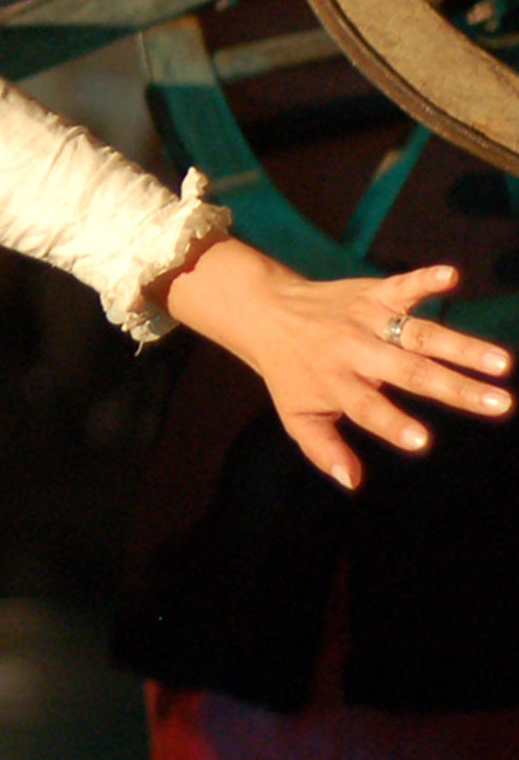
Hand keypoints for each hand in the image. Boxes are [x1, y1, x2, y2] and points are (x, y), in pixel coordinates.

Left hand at [153, 235, 513, 489]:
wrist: (264, 311)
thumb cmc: (290, 371)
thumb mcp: (296, 414)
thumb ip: (323, 449)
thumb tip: (353, 483)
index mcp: (337, 383)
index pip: (367, 408)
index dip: (392, 424)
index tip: (422, 441)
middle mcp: (354, 351)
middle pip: (408, 371)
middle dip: (454, 388)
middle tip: (499, 403)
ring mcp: (365, 320)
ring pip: (419, 333)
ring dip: (461, 346)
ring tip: (501, 362)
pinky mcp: (372, 294)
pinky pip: (400, 286)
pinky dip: (424, 280)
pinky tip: (451, 276)